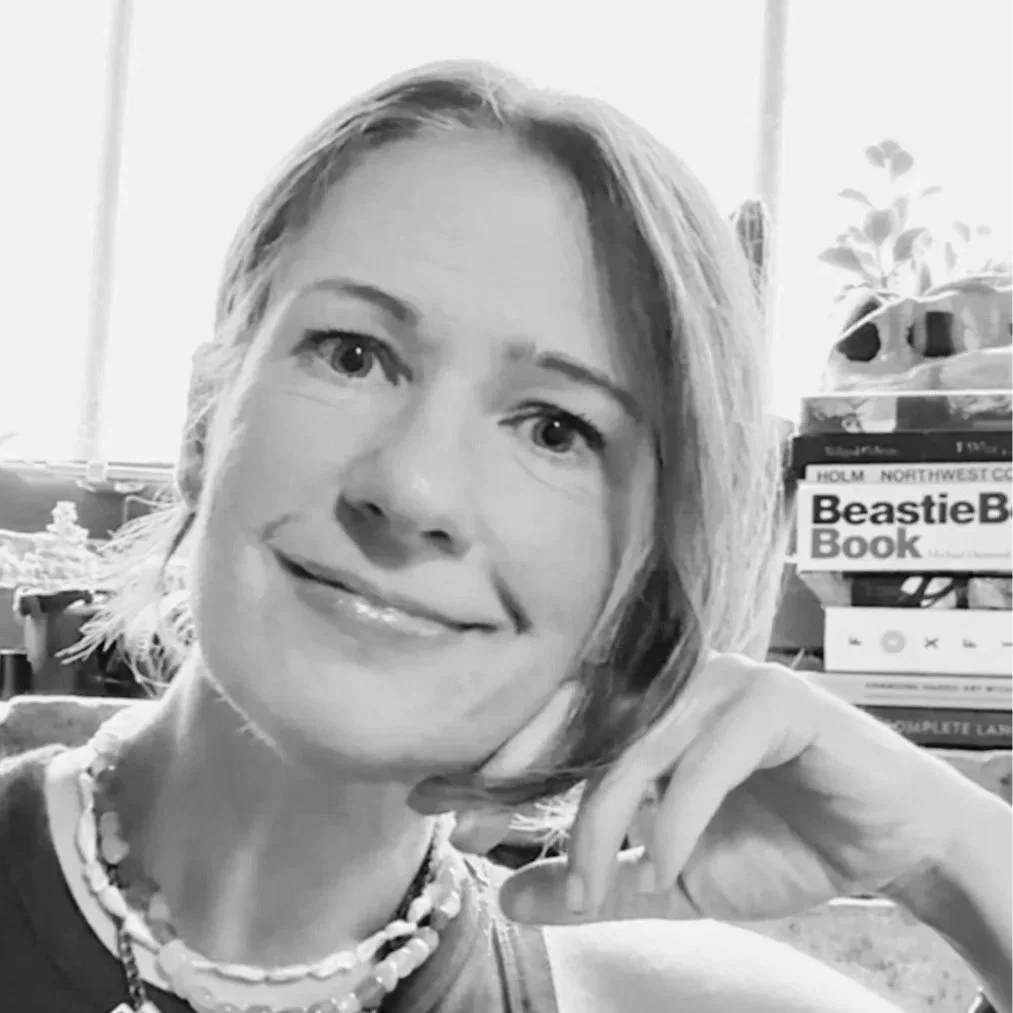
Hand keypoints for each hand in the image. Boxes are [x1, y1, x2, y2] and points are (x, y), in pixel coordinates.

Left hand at [408, 652, 984, 924]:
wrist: (886, 842)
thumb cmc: (782, 843)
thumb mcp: (674, 877)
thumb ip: (601, 881)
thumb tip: (512, 898)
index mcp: (648, 710)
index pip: (558, 728)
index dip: (498, 763)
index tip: (437, 799)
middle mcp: (677, 684)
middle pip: (580, 718)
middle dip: (520, 767)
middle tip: (469, 814)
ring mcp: (725, 684)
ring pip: (638, 740)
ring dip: (605, 815)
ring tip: (591, 882)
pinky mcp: (776, 701)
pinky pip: (708, 756)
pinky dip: (680, 814)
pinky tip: (668, 862)